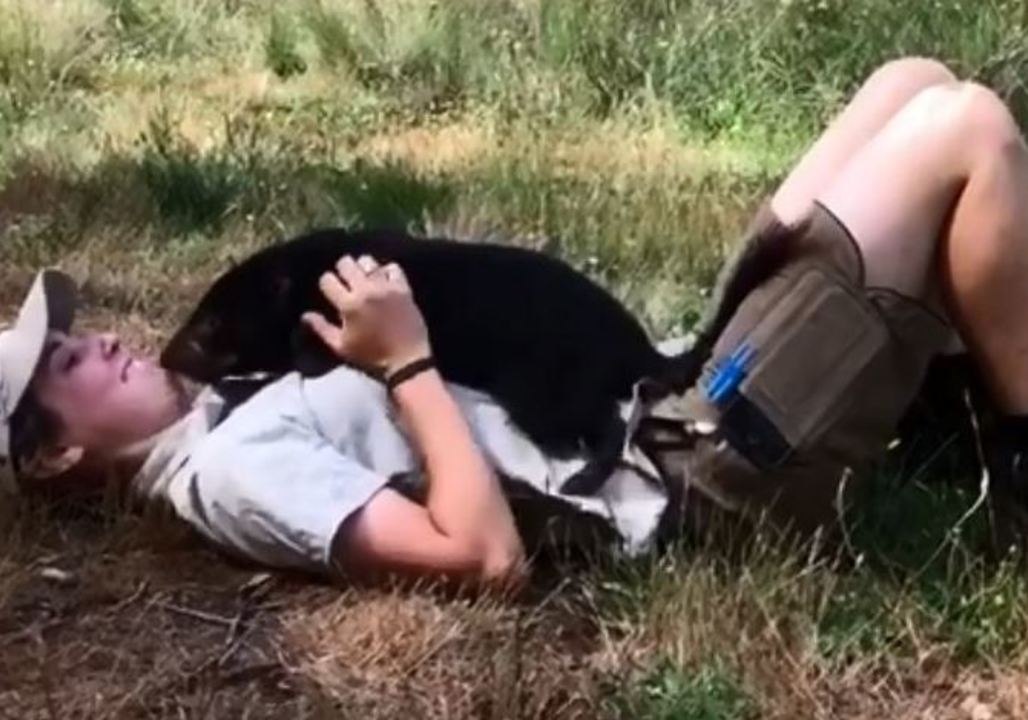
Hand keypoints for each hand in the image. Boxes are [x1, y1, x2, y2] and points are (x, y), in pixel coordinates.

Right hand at [302, 255, 431, 377]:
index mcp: (348, 304)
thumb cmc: (370, 357)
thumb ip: (322, 328)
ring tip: (364, 278)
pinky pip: (393, 268)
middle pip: (347, 263)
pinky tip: (384, 280)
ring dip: (363, 267)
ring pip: (369, 262)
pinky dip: (386, 271)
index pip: (327, 280)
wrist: (406, 361)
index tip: (330, 290)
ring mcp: (386, 287)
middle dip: (342, 269)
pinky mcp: (403, 289)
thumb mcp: (341, 347)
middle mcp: (366, 290)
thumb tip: (305, 315)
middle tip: (345, 280)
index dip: (326, 283)